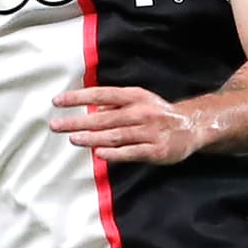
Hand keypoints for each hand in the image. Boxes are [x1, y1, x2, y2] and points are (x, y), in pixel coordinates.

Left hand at [50, 86, 199, 163]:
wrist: (191, 126)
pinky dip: (114, 153)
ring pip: (114, 135)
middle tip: (56, 125)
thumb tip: (92, 106)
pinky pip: (131, 152)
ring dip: (91, 137)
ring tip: (72, 138)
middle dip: (77, 121)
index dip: (78, 97)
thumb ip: (116, 103)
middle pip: (104, 117)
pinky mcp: (155, 150)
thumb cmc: (158, 113)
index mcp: (135, 96)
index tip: (58, 101)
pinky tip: (98, 153)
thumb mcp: (139, 101)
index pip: (101, 94)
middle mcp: (140, 112)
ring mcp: (148, 132)